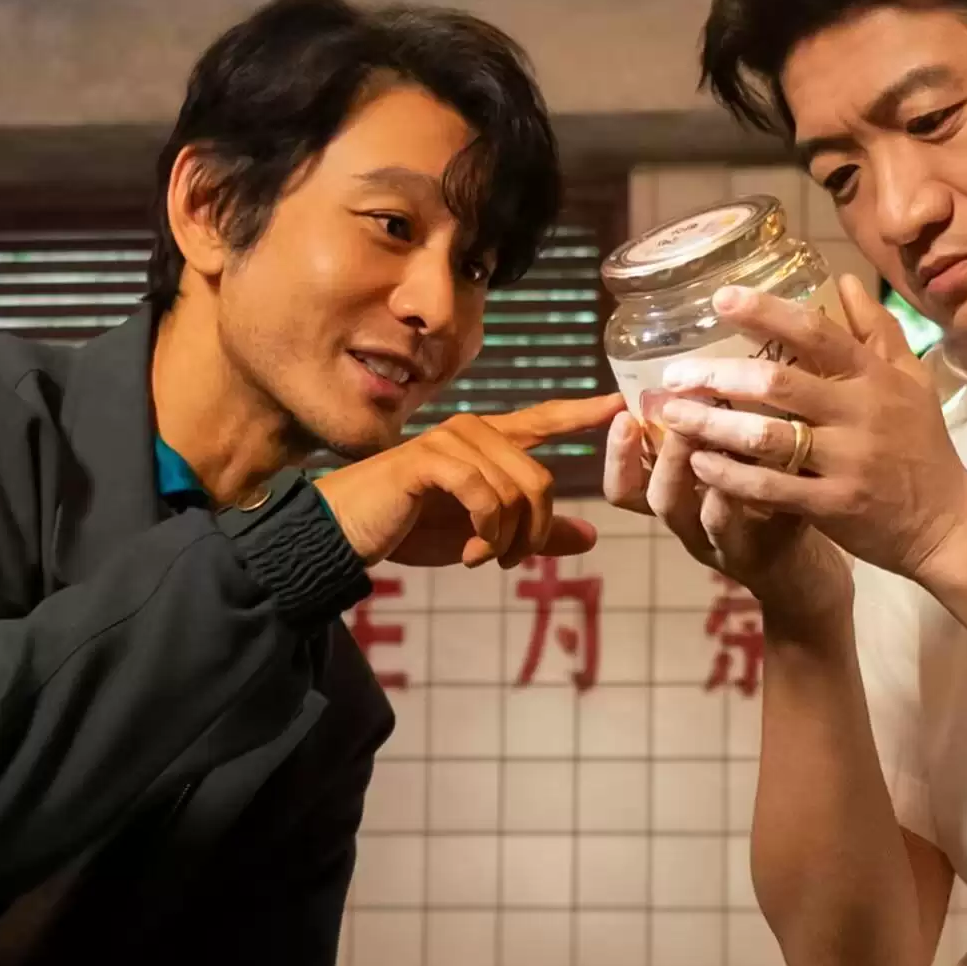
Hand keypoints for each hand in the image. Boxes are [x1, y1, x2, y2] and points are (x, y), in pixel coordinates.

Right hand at [315, 394, 624, 567]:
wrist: (346, 533)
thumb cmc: (411, 529)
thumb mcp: (484, 537)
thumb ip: (534, 533)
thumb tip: (589, 536)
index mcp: (487, 442)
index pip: (543, 420)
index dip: (582, 413)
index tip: (619, 403)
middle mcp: (474, 431)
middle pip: (540, 479)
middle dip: (535, 532)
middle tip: (511, 562)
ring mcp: (451, 441)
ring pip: (517, 491)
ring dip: (507, 540)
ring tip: (482, 558)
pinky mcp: (431, 459)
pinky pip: (486, 495)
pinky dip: (486, 534)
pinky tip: (470, 553)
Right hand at [604, 409, 849, 632]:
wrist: (810, 572)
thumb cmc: (774, 503)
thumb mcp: (741, 467)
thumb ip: (721, 432)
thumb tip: (710, 365)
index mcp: (679, 498)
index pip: (627, 481)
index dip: (617, 452)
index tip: (619, 410)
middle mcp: (688, 523)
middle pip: (648, 493)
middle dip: (643, 453)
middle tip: (657, 413)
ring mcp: (716, 543)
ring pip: (680, 512)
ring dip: (681, 470)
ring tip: (693, 435)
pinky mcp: (754, 556)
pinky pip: (731, 529)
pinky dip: (730, 499)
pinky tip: (742, 472)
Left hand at [654, 275, 966, 583]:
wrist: (946, 522)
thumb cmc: (922, 445)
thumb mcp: (911, 380)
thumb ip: (877, 330)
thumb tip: (845, 280)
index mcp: (874, 378)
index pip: (816, 333)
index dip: (767, 312)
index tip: (721, 298)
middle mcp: (860, 414)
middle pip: (779, 383)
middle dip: (719, 375)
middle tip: (675, 373)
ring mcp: (846, 462)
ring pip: (767, 437)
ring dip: (713, 426)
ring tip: (672, 416)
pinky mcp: (833, 505)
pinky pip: (771, 488)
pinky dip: (730, 476)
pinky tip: (699, 464)